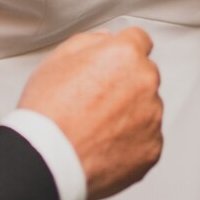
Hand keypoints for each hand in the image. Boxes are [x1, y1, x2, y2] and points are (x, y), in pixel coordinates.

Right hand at [16, 27, 163, 199]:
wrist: (48, 158)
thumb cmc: (48, 111)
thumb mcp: (58, 59)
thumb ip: (90, 41)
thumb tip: (106, 41)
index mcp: (125, 55)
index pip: (139, 41)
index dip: (122, 52)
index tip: (114, 64)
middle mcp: (145, 83)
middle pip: (144, 75)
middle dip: (126, 84)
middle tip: (96, 100)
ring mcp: (152, 117)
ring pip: (146, 108)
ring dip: (130, 113)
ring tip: (96, 126)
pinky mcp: (152, 148)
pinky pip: (146, 139)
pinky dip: (131, 142)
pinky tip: (104, 144)